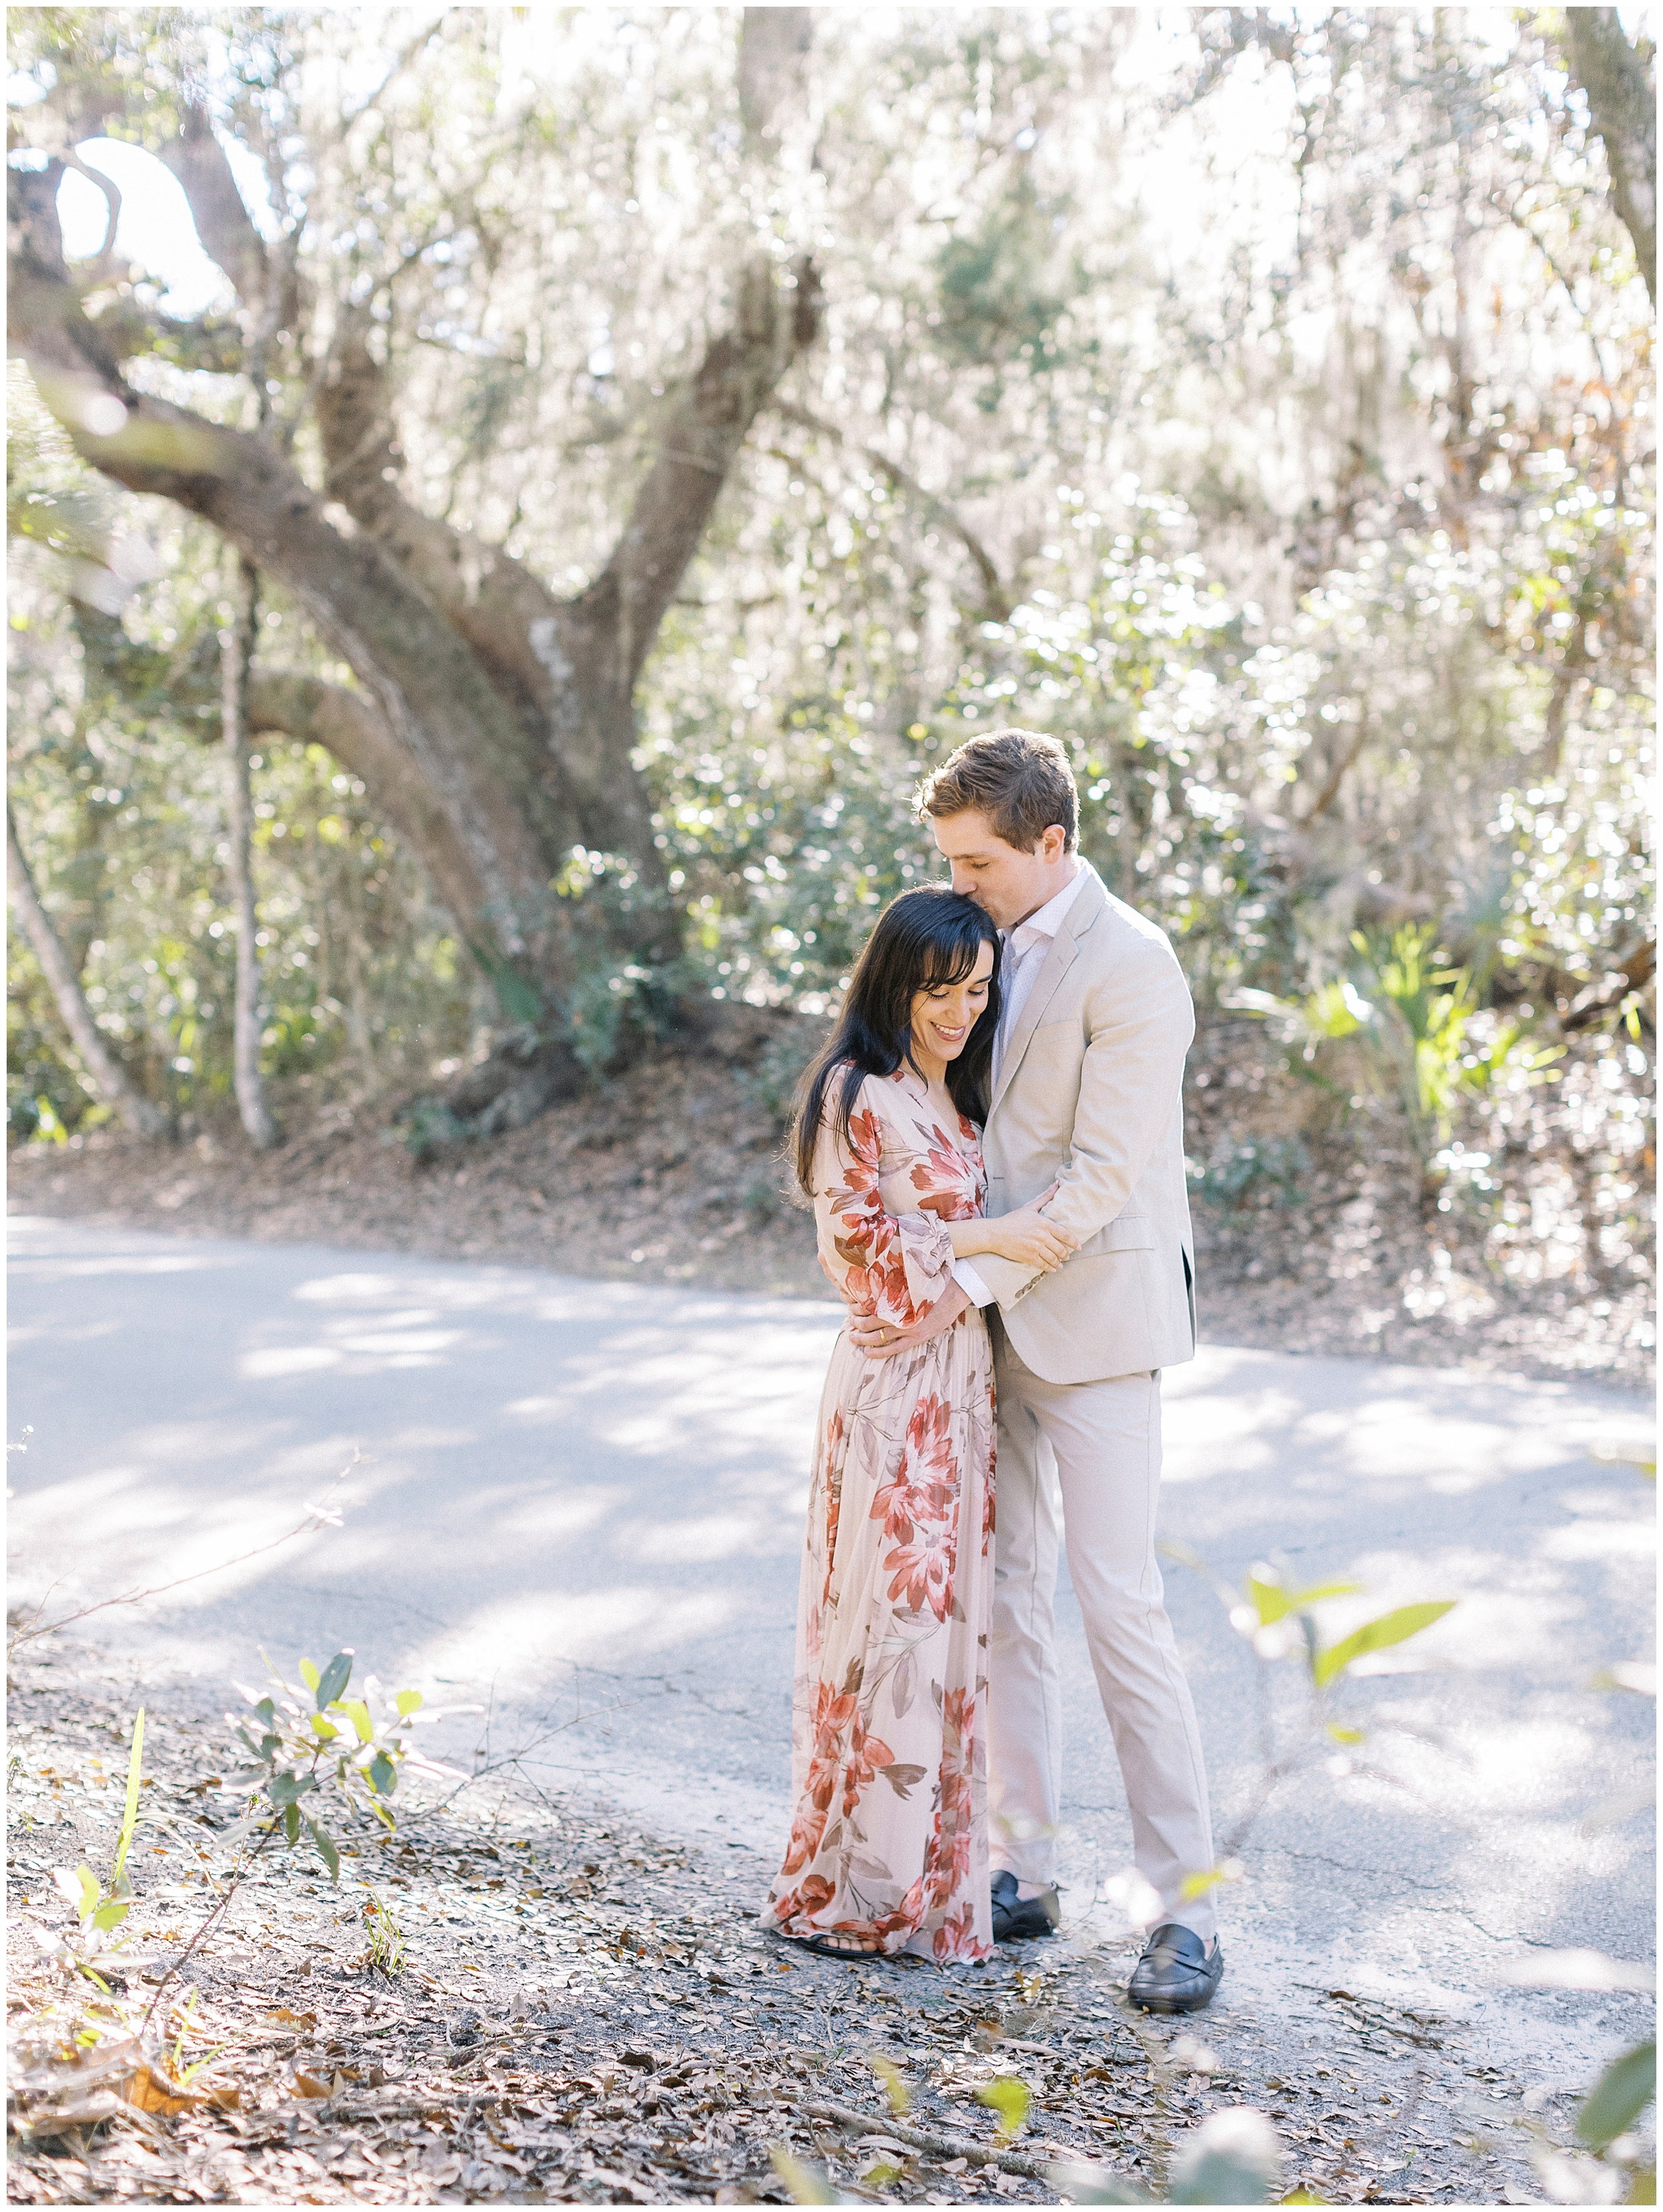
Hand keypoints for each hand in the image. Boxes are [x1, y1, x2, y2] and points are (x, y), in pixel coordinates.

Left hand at [846, 1281, 970, 1359]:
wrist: (957, 1289)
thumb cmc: (932, 1281)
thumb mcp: (911, 1277)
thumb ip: (894, 1282)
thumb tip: (875, 1283)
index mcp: (897, 1295)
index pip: (867, 1303)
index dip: (855, 1305)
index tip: (849, 1305)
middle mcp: (900, 1311)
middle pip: (869, 1320)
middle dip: (855, 1322)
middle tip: (850, 1322)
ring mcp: (909, 1326)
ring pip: (877, 1336)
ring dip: (861, 1338)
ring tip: (852, 1338)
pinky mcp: (918, 1336)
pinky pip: (894, 1348)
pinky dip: (878, 1352)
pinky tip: (867, 1353)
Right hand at [979, 1199, 1079, 1272]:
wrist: (995, 1233)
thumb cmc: (1012, 1220)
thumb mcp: (1029, 1207)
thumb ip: (1045, 1197)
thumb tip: (1056, 1184)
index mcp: (1044, 1223)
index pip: (1064, 1234)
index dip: (1073, 1242)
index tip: (1078, 1246)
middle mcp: (1042, 1236)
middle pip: (1060, 1248)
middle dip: (1066, 1254)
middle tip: (1068, 1256)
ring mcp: (1035, 1247)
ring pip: (1053, 1258)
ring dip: (1059, 1262)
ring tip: (1060, 1263)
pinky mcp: (1029, 1257)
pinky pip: (1043, 1264)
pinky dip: (1050, 1268)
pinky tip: (1053, 1268)